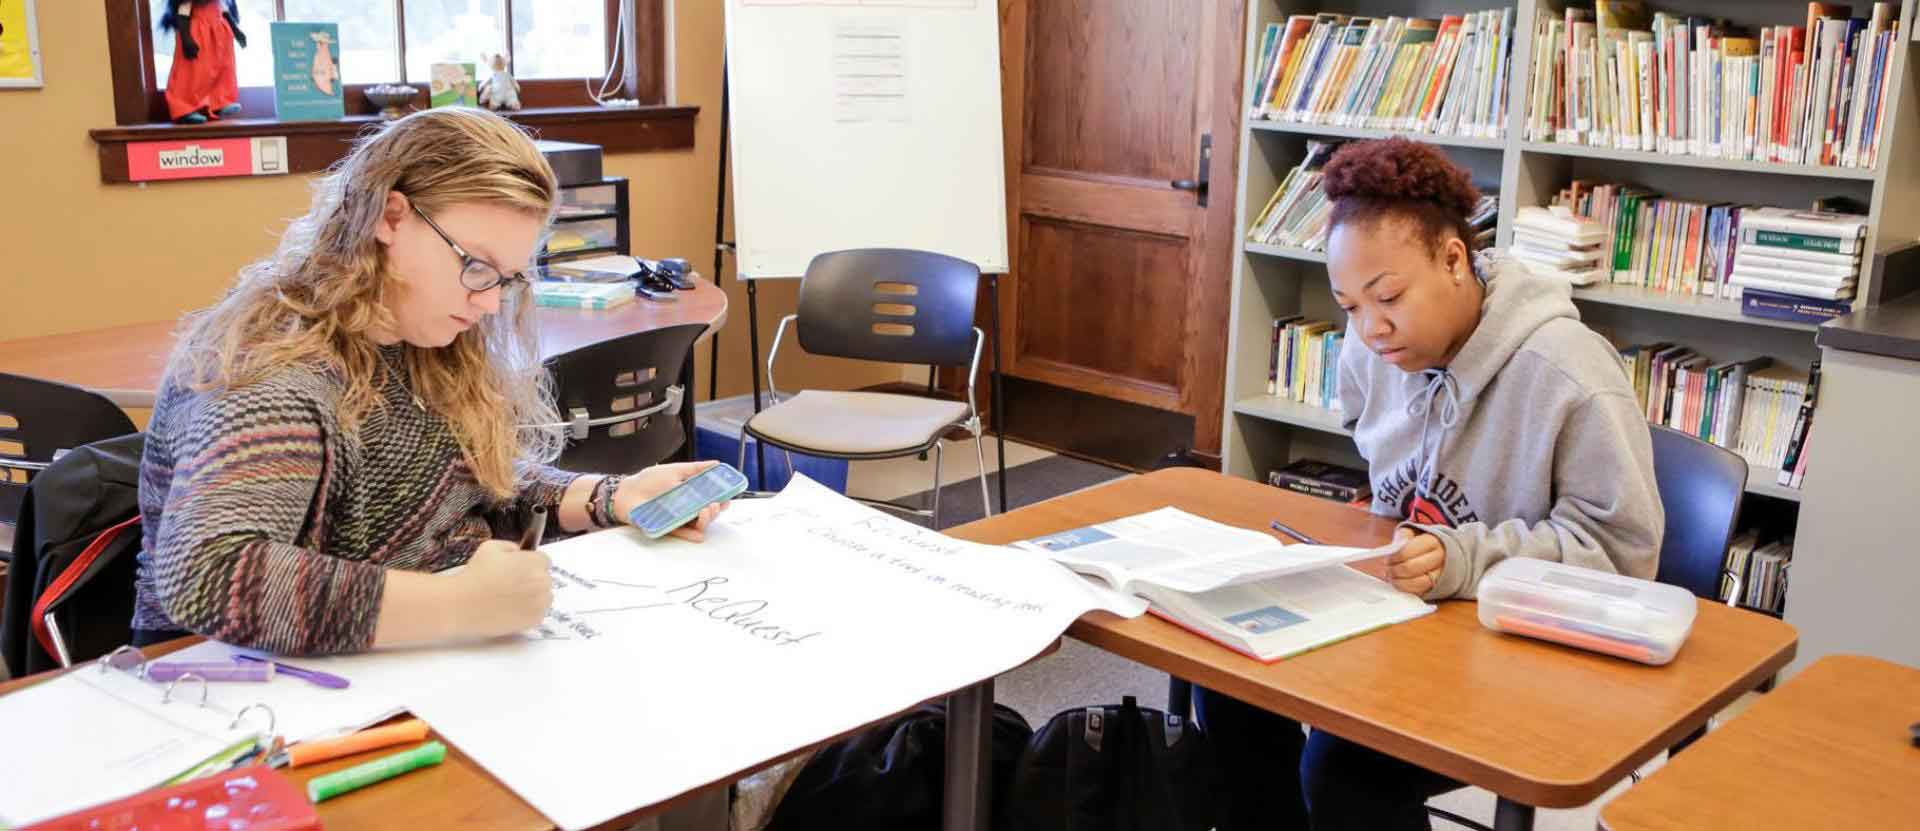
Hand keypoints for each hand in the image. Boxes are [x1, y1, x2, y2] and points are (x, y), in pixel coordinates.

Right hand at [452, 540, 552, 636]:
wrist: (463, 604)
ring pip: (543, 597)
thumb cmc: (475, 576)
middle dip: (531, 579)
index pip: (544, 561)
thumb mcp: (491, 547)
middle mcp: (542, 582)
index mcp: (535, 563)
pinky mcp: (534, 620)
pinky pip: (538, 613)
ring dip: (533, 596)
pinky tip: (510, 608)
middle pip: (544, 579)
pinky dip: (528, 611)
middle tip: (511, 584)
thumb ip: (511, 546)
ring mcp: (540, 603)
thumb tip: (520, 551)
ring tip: (509, 597)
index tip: (519, 569)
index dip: (529, 564)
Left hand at [613, 461, 731, 541]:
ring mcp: (679, 518)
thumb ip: (696, 469)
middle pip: (708, 513)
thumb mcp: (675, 470)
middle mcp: (687, 507)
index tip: (727, 496)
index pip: (711, 497)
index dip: (721, 498)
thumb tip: (716, 464)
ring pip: (699, 524)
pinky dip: (692, 535)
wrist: (626, 493)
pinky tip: (699, 534)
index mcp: (690, 493)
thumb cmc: (647, 481)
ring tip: (705, 511)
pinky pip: (683, 534)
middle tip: (716, 504)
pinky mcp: (669, 528)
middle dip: (716, 510)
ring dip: (706, 520)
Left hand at [1385, 527, 1445, 596]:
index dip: (1394, 557)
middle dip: (1395, 570)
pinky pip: (1420, 591)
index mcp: (1432, 541)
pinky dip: (1406, 588)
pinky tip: (1399, 583)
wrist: (1433, 552)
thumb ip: (1401, 537)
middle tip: (1388, 569)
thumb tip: (1392, 548)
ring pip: (1417, 582)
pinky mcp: (1435, 585)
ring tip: (1392, 577)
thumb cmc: (1417, 543)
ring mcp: (1439, 573)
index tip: (1388, 559)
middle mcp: (1439, 558)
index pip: (1408, 551)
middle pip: (1411, 568)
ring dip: (1399, 581)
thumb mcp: (1409, 533)